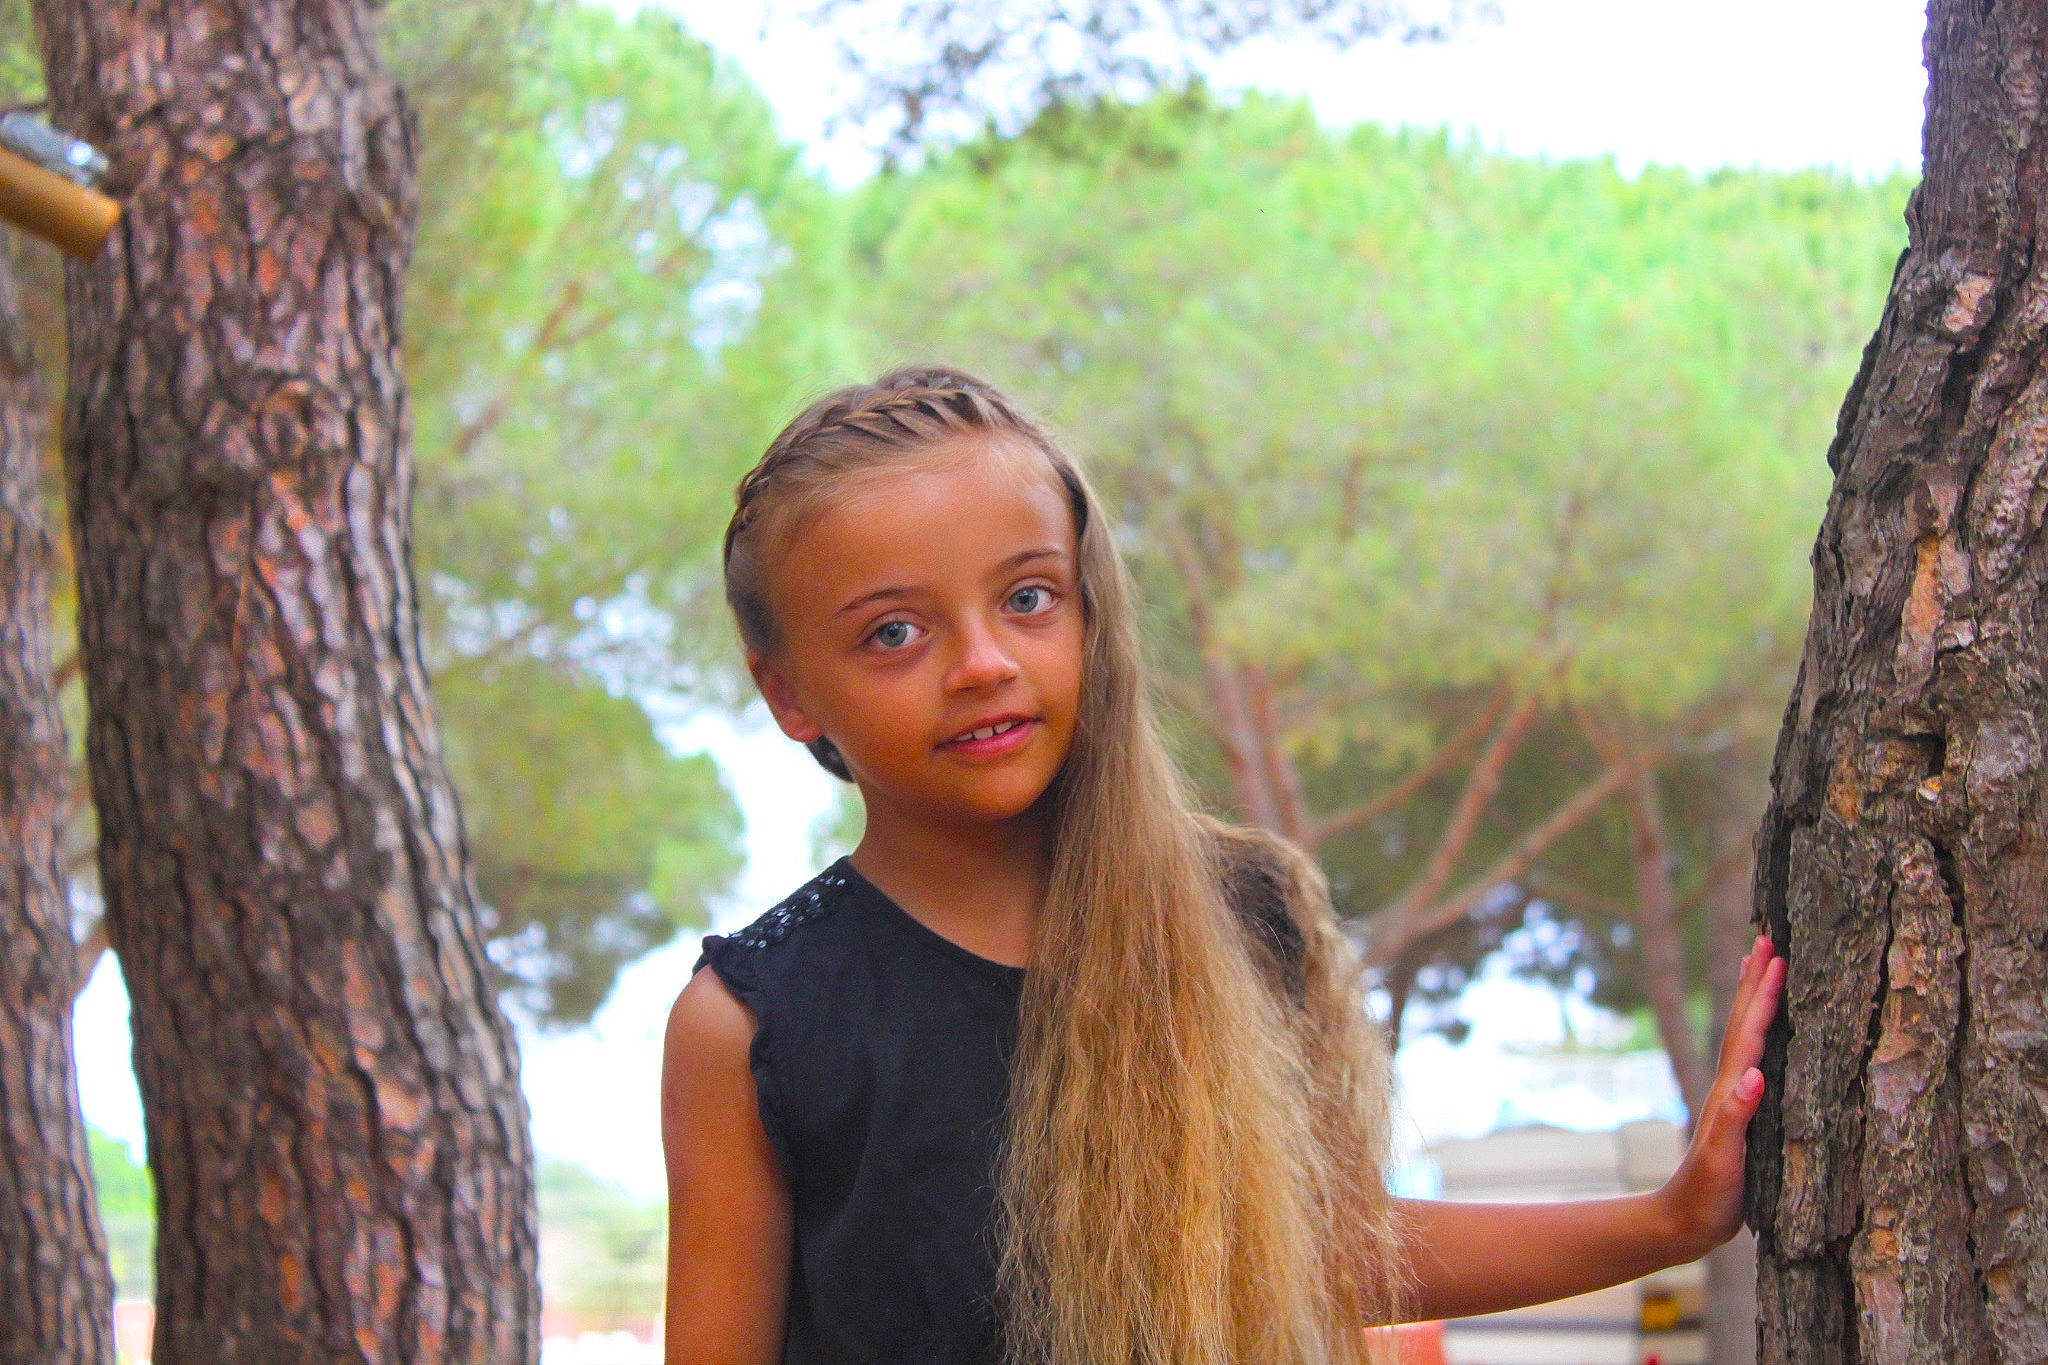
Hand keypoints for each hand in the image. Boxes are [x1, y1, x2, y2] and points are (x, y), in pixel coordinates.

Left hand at [1655, 934, 1784, 1259]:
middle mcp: (1732, 1086)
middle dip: (1757, 981)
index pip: (1750, 1033)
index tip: (1776, 956)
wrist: (1683, 1222)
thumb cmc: (1707, 1196)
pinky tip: (1769, 1030)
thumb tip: (1755, 1077)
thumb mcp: (1724, 1160)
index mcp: (1731, 1091)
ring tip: (1763, 966)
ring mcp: (1735, 1097)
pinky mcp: (1742, 1113)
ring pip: (1747, 1036)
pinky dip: (1761, 1035)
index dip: (1764, 996)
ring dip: (1755, 999)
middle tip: (1767, 938)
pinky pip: (1755, 1060)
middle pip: (1744, 1023)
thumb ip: (1736, 1120)